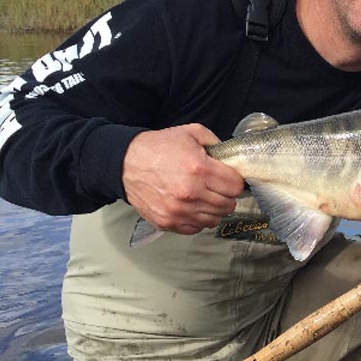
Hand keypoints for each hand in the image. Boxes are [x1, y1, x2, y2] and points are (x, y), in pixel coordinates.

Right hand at [121, 124, 243, 234]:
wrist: (125, 163)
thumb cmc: (158, 147)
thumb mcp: (191, 132)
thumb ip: (216, 142)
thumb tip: (232, 159)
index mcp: (199, 169)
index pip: (235, 187)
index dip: (235, 182)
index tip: (229, 178)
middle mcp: (190, 193)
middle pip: (228, 205)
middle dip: (227, 196)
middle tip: (218, 188)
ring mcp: (178, 211)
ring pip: (214, 219)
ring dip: (214, 209)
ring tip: (206, 198)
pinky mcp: (167, 222)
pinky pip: (196, 228)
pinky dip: (198, 220)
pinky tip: (193, 207)